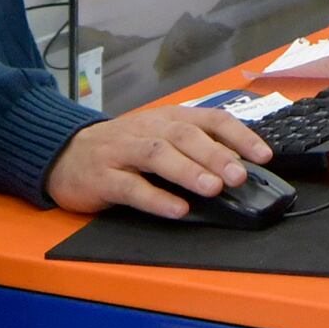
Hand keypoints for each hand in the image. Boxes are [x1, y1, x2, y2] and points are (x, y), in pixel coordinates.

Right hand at [44, 100, 271, 218]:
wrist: (65, 153)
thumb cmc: (123, 147)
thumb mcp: (161, 137)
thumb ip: (195, 148)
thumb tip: (237, 166)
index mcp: (169, 118)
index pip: (211, 119)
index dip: (239, 136)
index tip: (263, 156)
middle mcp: (148, 129)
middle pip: (185, 136)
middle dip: (215, 155)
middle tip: (239, 176)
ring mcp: (123, 152)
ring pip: (158, 155)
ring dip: (188, 171)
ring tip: (212, 188)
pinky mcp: (102, 177)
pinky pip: (130, 186)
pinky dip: (155, 198)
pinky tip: (175, 210)